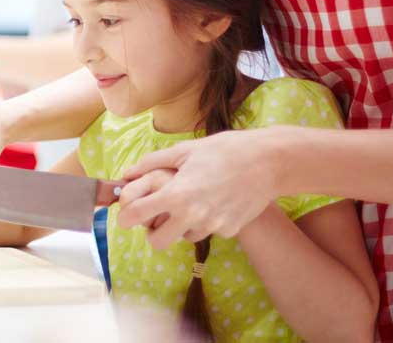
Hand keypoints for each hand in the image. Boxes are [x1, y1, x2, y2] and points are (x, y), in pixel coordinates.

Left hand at [115, 128, 280, 250]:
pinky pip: (208, 231)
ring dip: (181, 226)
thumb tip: (127, 173)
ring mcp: (212, 226)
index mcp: (176, 194)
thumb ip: (151, 163)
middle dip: (152, 231)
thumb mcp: (184, 151)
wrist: (268, 162)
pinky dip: (206, 221)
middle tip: (157, 216)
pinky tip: (215, 201)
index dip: (125, 217)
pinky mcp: (229, 231)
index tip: (126, 215)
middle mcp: (192, 215)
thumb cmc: (224, 150)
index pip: (135, 216)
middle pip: (157, 242)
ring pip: (183, 238)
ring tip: (192, 201)